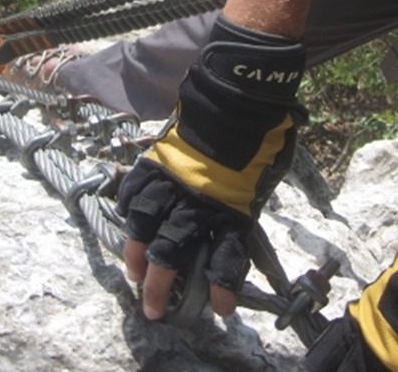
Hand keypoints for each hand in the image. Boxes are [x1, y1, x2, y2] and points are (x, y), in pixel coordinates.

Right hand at [116, 15, 306, 319]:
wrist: (242, 88)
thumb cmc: (265, 127)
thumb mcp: (270, 169)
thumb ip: (251, 196)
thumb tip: (241, 214)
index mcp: (235, 206)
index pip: (227, 259)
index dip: (222, 287)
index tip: (220, 308)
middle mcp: (201, 200)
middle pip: (174, 252)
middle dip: (162, 286)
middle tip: (154, 308)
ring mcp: (176, 180)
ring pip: (146, 226)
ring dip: (137, 253)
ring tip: (132, 273)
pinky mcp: (160, 159)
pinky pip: (137, 189)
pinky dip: (129, 207)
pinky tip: (127, 221)